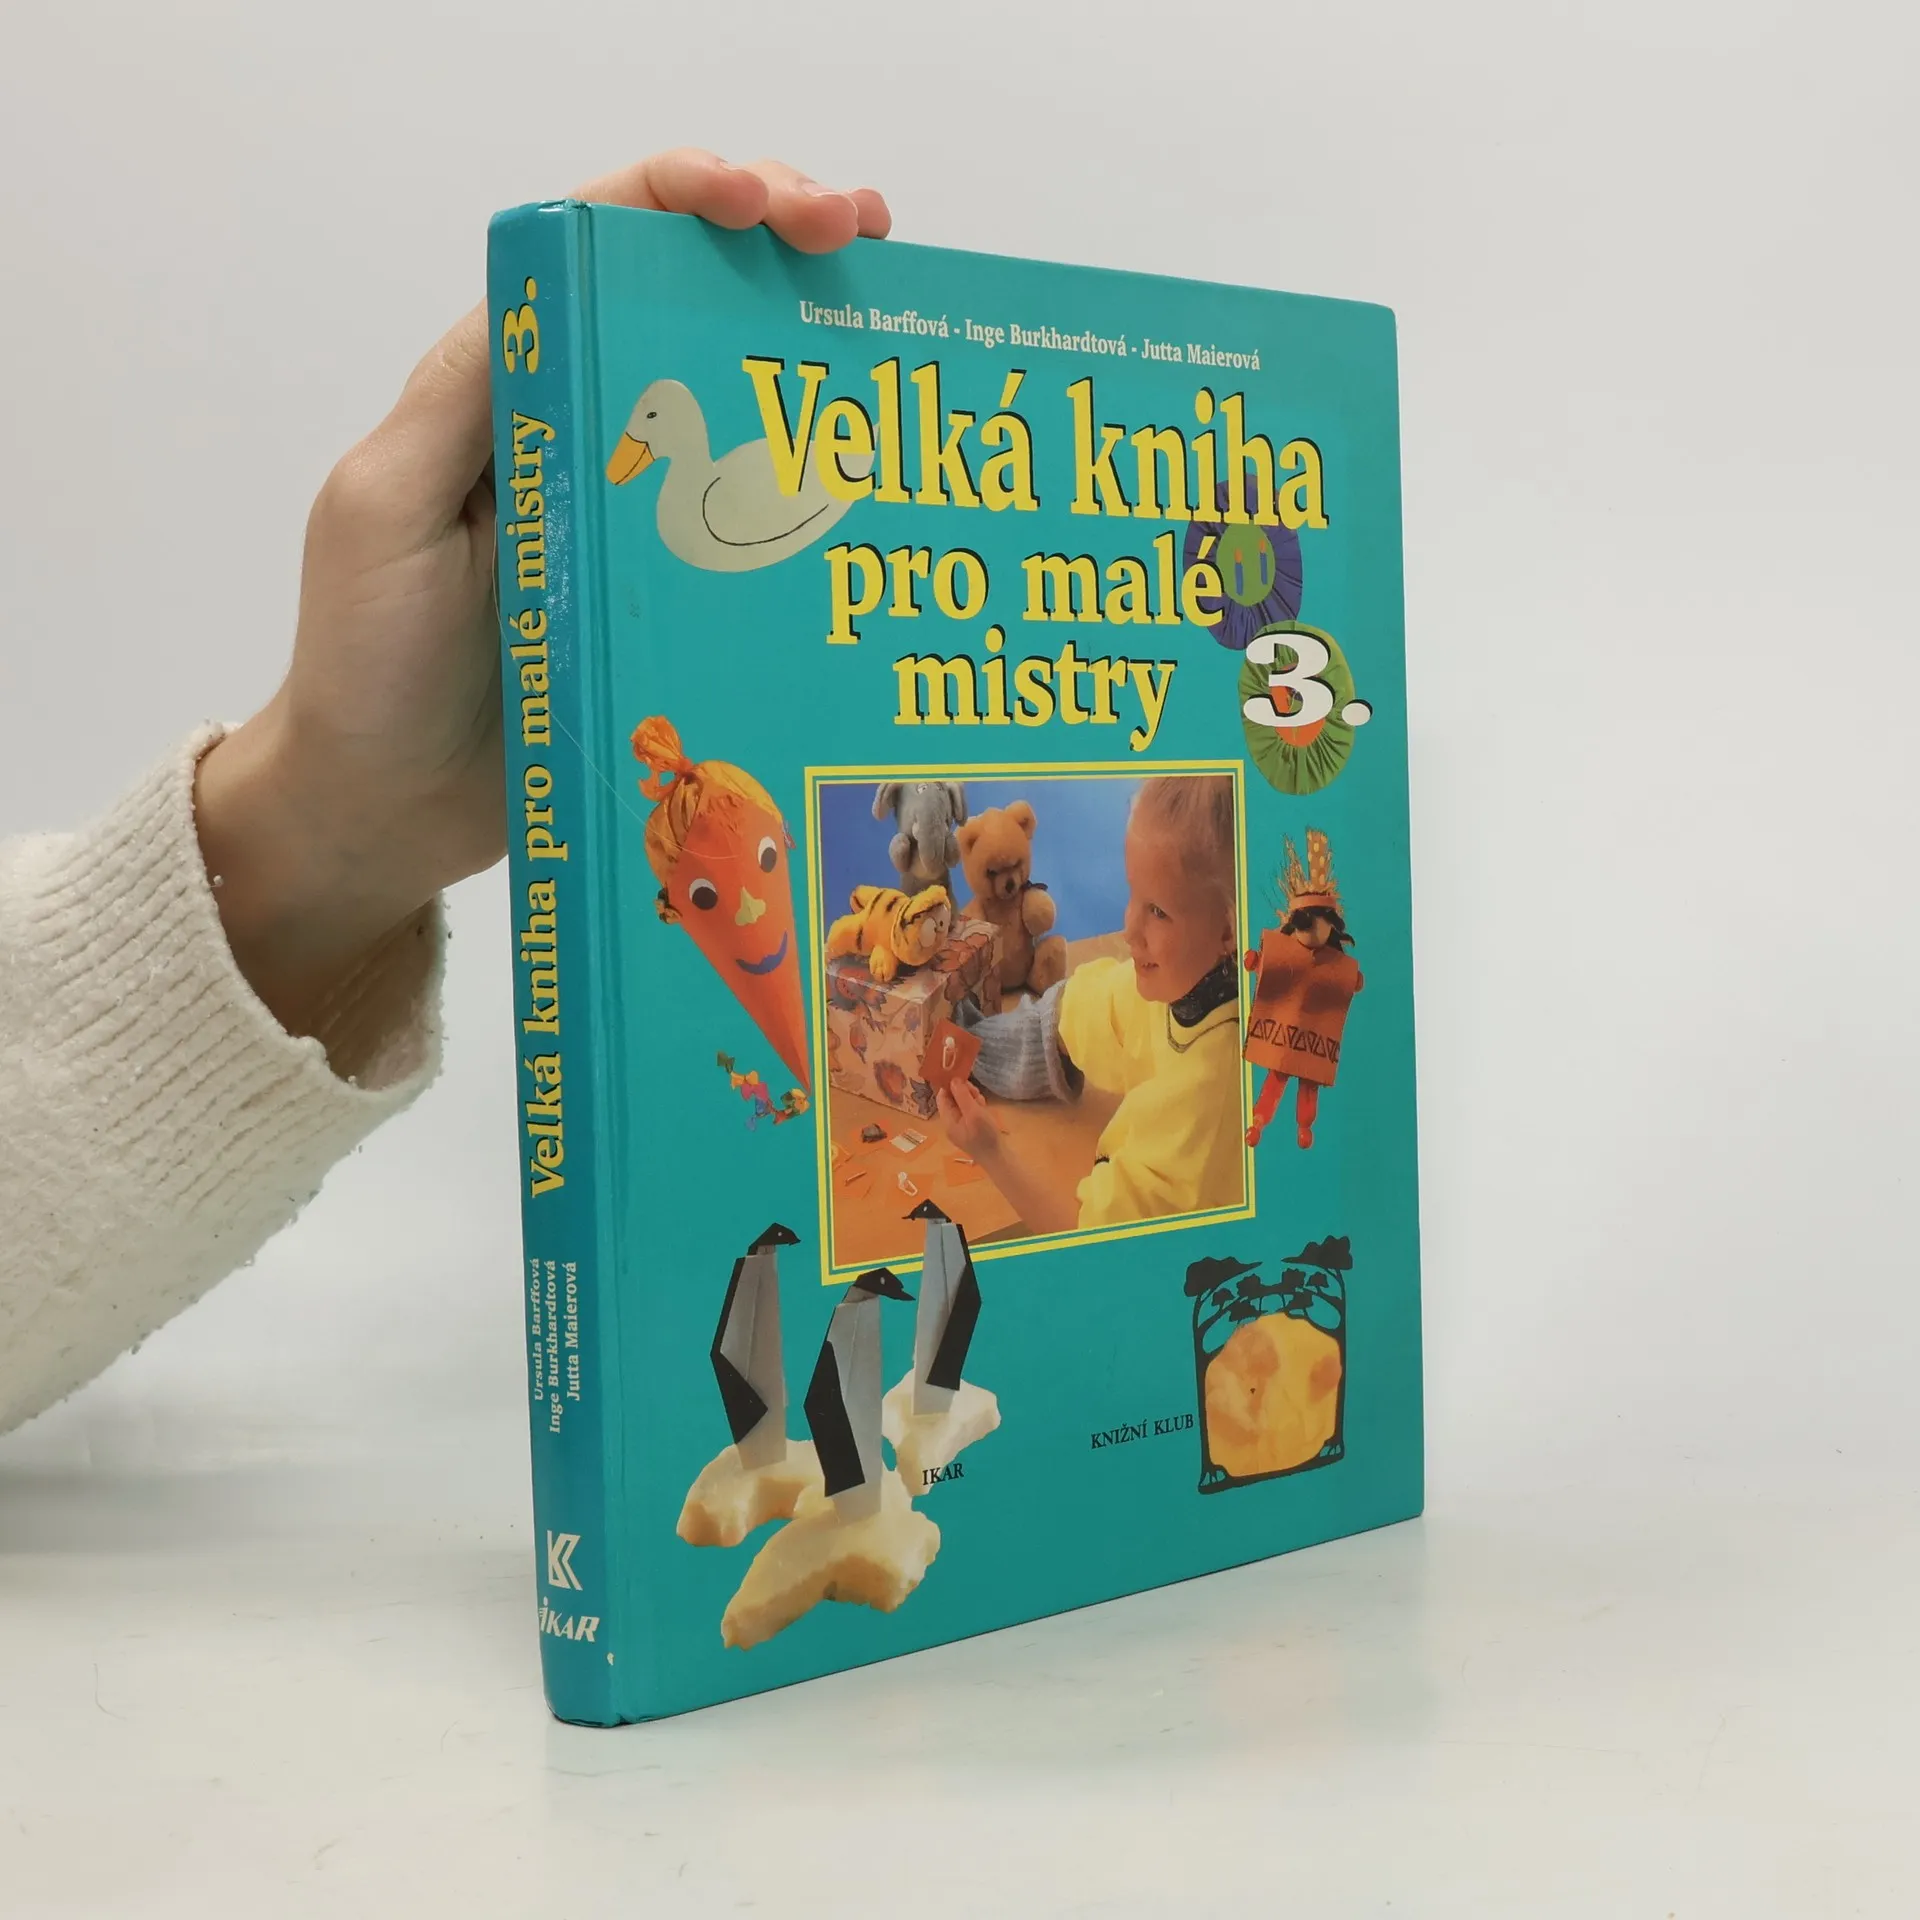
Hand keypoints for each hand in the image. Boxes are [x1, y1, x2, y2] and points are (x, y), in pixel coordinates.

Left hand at [196, 151, 890, 1040]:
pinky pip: (756, 525)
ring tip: (900, 321)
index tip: (772, 207)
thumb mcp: (384, 515)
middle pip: (690, 299)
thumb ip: (462, 406)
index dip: (688, 197)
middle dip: (781, 243)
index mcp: (510, 388)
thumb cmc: (367, 662)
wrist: (389, 808)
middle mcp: (584, 433)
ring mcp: (639, 517)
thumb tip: (556, 292)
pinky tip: (880, 483)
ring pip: (741, 400)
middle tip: (869, 240)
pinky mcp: (675, 598)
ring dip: (819, 347)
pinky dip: (821, 488)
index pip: (600, 245)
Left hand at [936, 1078, 1001, 1160]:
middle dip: (964, 1092)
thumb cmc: (985, 1136)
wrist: (999, 1159)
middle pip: (953, 1100)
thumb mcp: (974, 1113)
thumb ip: (962, 1096)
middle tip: (976, 1093)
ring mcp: (962, 1127)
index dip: (949, 1086)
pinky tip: (986, 1110)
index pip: (942, 1097)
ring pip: (963, 1105)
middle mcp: (952, 1123)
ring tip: (983, 1103)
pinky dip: (978, 1107)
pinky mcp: (972, 1129)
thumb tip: (953, 1079)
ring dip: (972, 1099)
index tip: (963, 1078)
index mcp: (948, 1120)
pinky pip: (971, 1112)